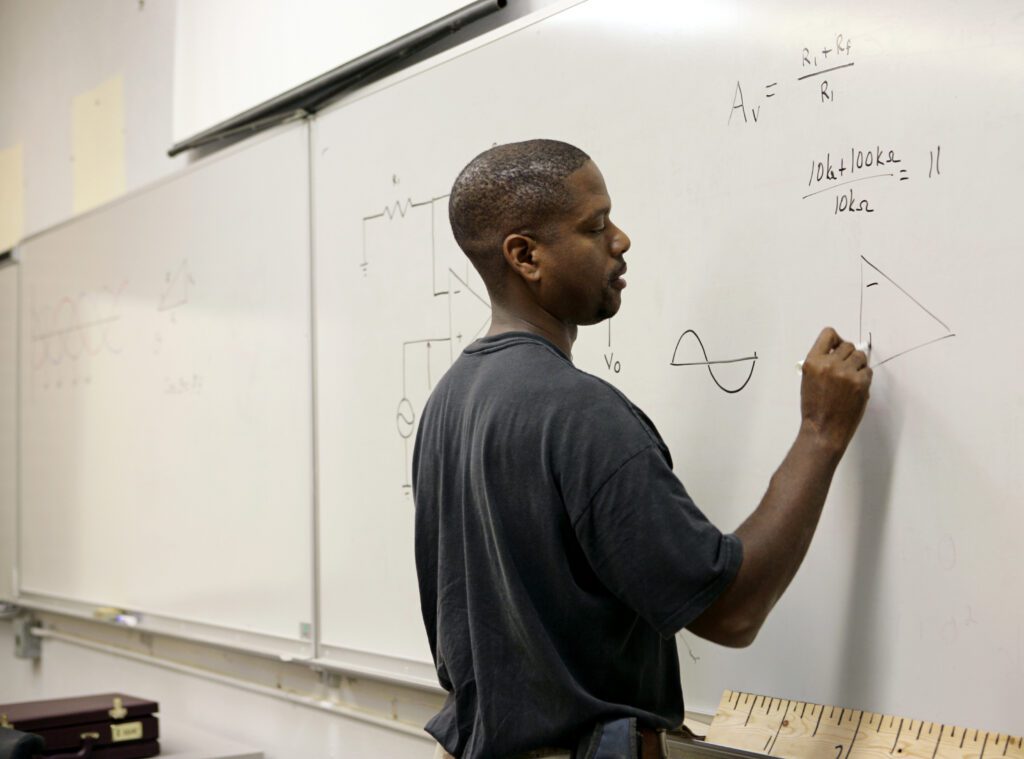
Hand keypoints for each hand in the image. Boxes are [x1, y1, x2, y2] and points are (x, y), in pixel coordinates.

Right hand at [799, 327, 872, 454]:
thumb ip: (821, 363)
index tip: (838, 347)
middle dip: (848, 356)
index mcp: (813, 362)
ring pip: (860, 356)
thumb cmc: (815, 408)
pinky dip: (863, 378)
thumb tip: (838, 351)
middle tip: (845, 369)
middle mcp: (829, 364)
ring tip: (849, 380)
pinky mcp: (861, 383)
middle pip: (848, 345)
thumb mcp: (809, 380)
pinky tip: (854, 389)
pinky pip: (868, 371)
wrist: (823, 429)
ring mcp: (846, 373)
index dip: (836, 340)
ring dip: (857, 365)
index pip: (829, 334)